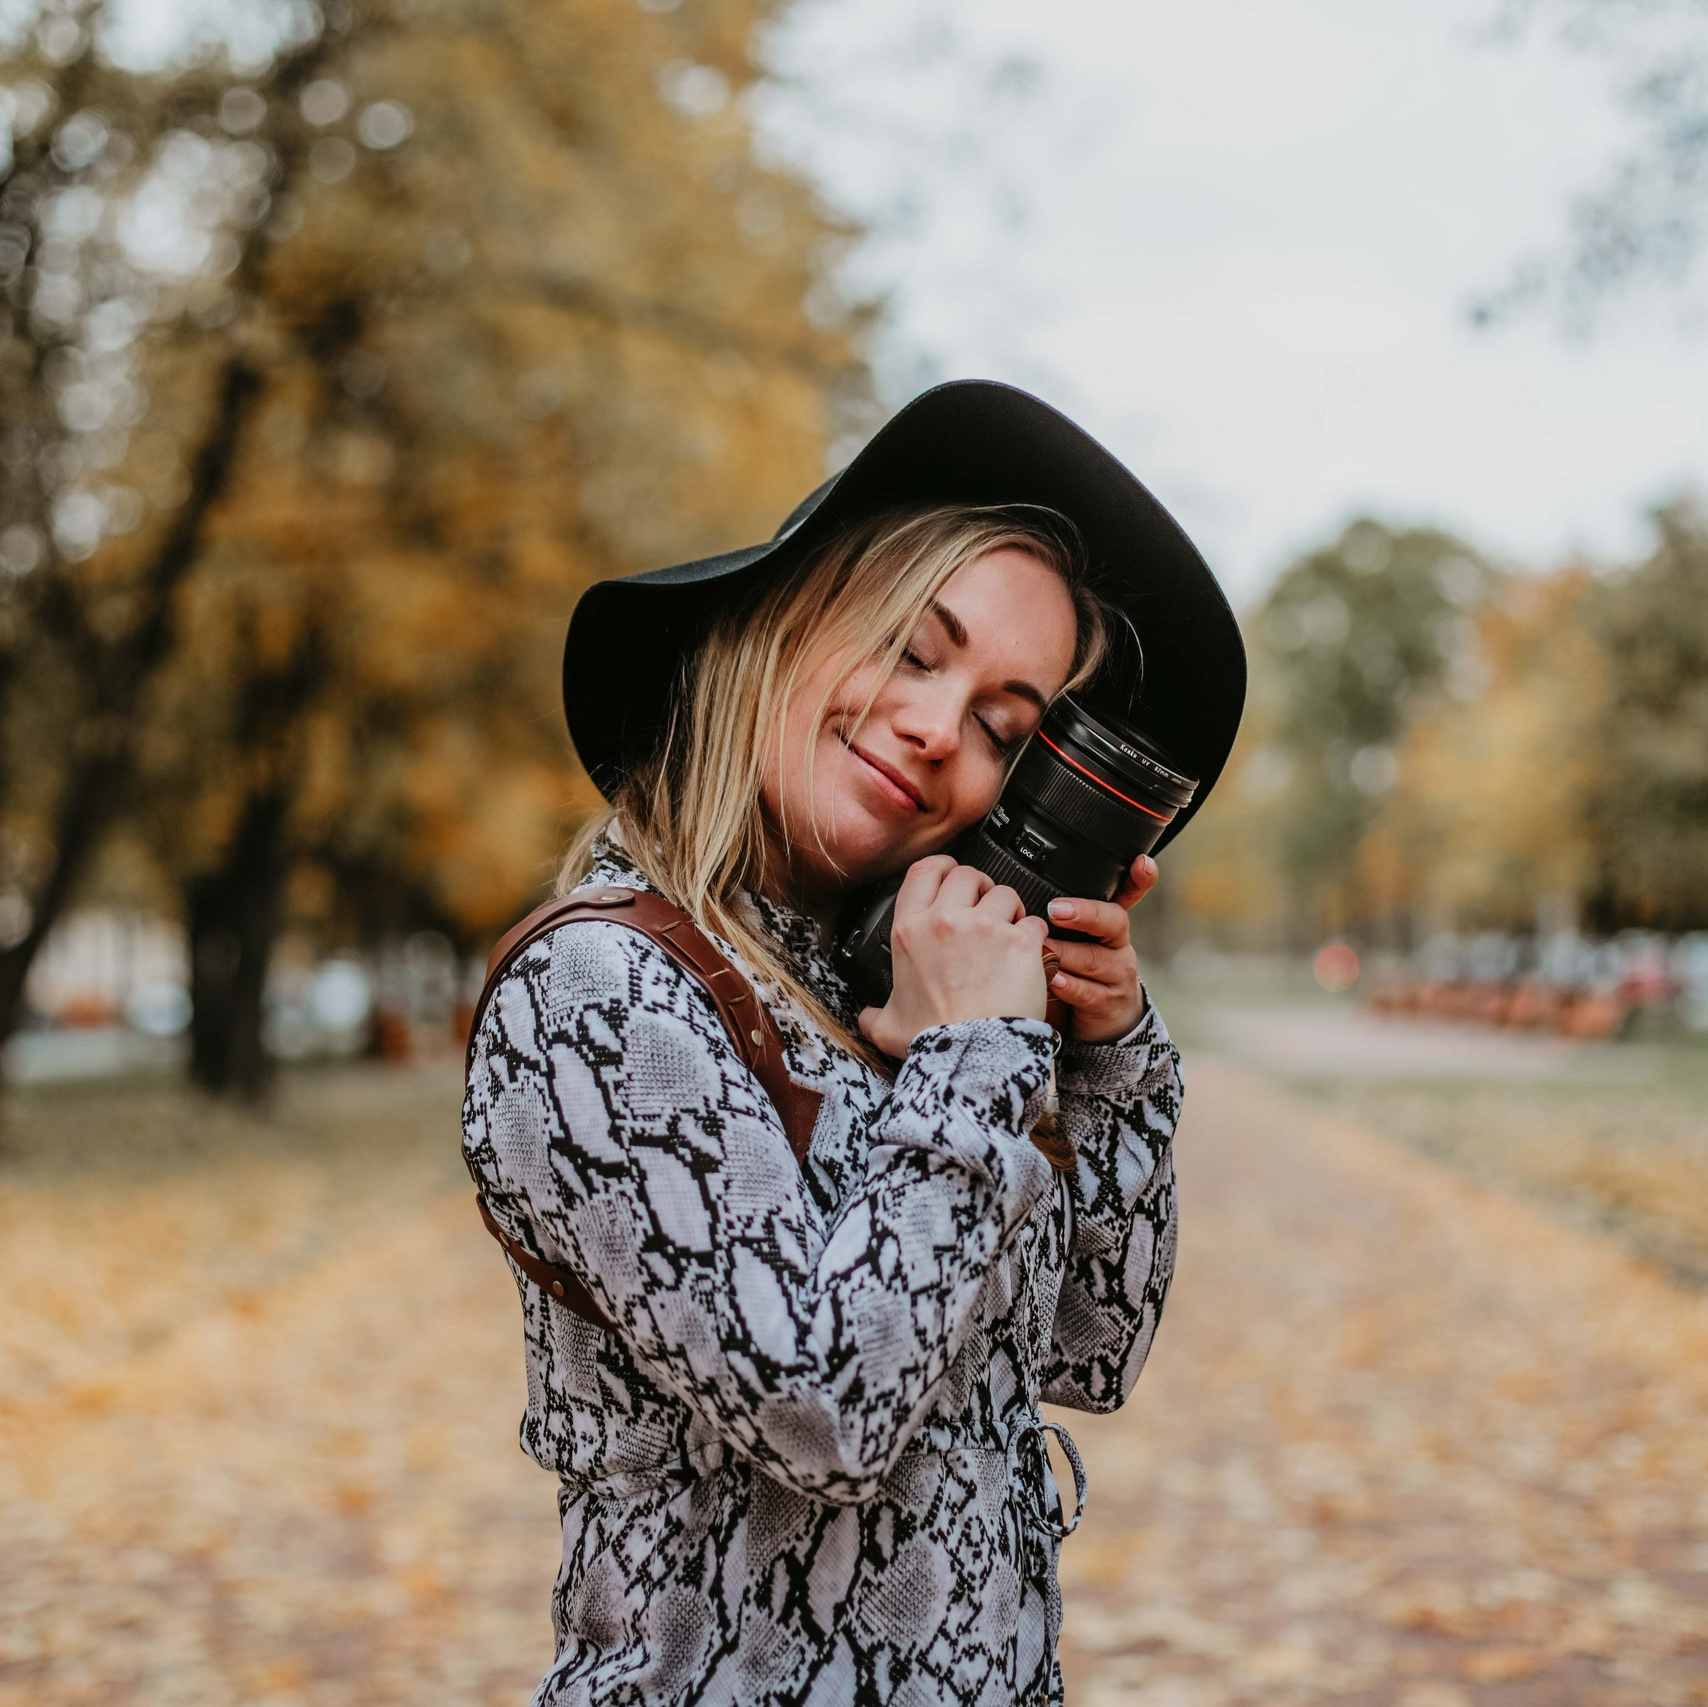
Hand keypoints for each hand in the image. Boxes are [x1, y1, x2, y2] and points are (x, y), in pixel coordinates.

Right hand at [859, 855, 1050, 1057]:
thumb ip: (874, 1014)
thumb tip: (866, 1016)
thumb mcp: (888, 1025)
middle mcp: (945, 921)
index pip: (924, 870)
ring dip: (1008, 909)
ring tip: (1008, 932)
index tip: (950, 876)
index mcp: (910, 931)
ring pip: (1004, 893)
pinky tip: (1028, 952)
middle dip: (978, 887)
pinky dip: (1034, 934)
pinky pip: (1033, 921)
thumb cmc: (933, 1041)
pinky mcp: (1020, 941)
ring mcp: (985, 928)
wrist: (972, 1058)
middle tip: (984, 907)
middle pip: (967, 874)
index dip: (941, 868)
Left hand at [1043, 854, 1158, 1043]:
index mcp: (1107, 923)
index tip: (1142, 862)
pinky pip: (1089, 992)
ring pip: (1094, 959)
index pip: (1128, 894)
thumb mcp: (1068, 941)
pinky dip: (1068, 986)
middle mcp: (1117, 944)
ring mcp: (1117, 974)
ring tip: (1041, 949)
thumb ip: (1052, 921)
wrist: (1098, 1022)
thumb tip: (1012, 895)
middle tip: (1055, 910)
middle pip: (1113, 921)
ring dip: (1064, 954)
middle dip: (1085, 914)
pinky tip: (1052, 981)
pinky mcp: (1108, 1003)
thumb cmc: (1074, 972)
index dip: (1138, 878)